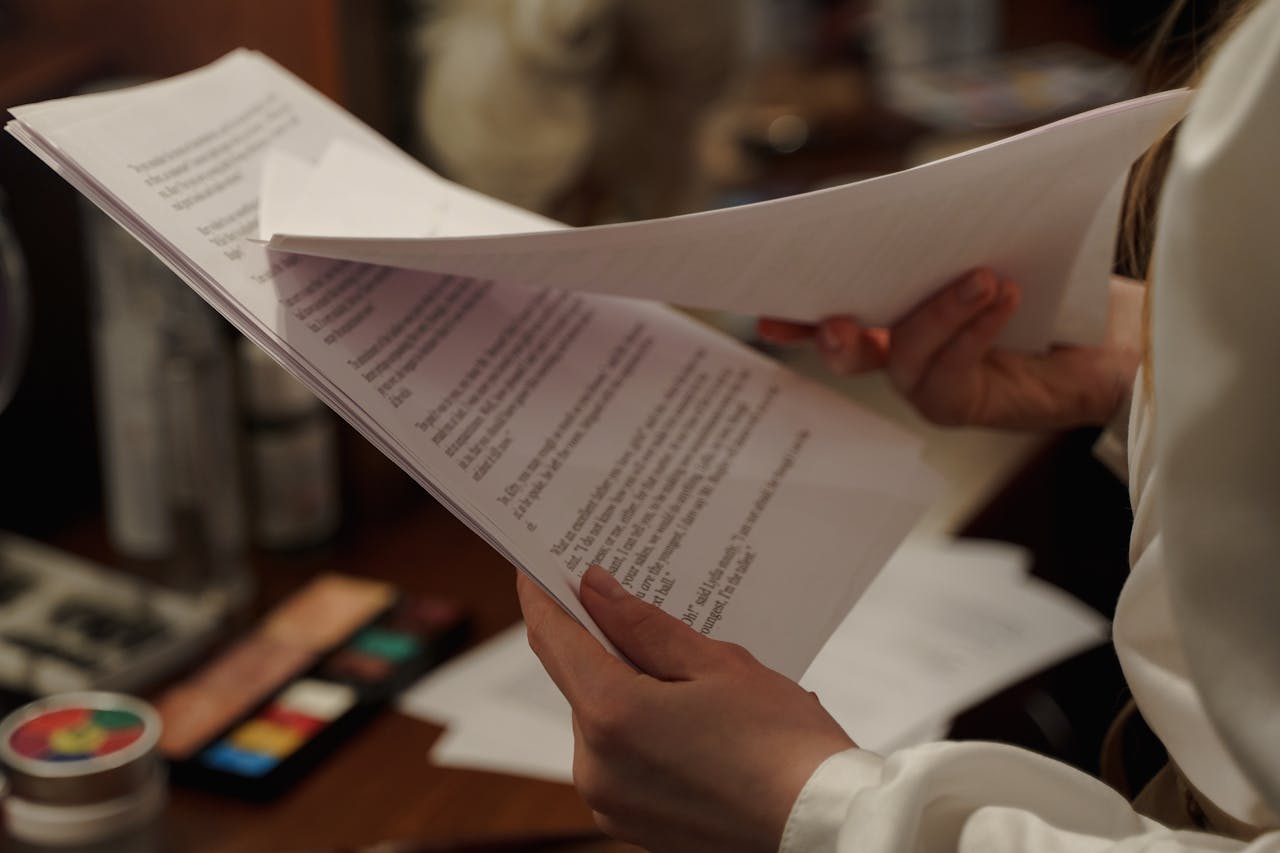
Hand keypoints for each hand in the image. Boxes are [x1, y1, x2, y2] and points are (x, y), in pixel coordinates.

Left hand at [518, 566, 854, 852]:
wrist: (823, 826)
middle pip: (579, 681)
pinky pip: (618, 759)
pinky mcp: (631, 824)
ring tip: (690, 677)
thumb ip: (644, 626)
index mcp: (612, 716)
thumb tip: (594, 590)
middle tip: (639, 609)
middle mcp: (596, 766)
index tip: (534, 565)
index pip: (554, 639)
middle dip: (604, 644)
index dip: (541, 595)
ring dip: (627, 689)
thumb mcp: (717, 664)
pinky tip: (690, 719)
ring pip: (600, 720)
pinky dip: (641, 730)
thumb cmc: (783, 745)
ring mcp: (610, 802)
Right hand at [758, 269, 1144, 429]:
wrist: (1128, 333)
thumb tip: (915, 200)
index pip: (841, 316)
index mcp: (902, 318)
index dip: (798, 317)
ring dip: (937, 314)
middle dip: (839, 337)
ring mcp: (939, 386)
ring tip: (983, 276)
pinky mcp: (976, 406)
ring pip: (906, 361)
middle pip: (853, 354)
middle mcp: (910, 356)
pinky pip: (952, 379)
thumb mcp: (997, 244)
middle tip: (837, 318)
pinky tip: (1002, 298)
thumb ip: (949, 235)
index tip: (766, 311)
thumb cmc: (1061, 282)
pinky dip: (973, 333)